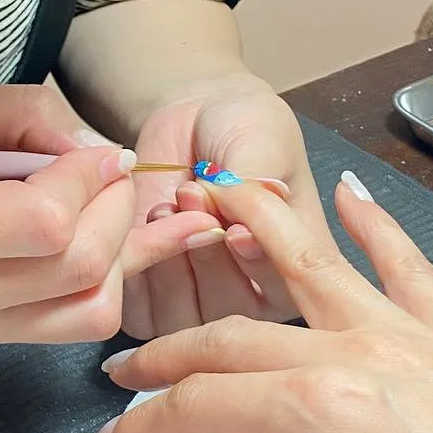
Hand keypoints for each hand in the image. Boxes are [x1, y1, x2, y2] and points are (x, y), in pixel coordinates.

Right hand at [0, 84, 216, 346]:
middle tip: (108, 170)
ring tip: (104, 206)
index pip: (45, 221)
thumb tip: (97, 153)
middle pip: (79, 264)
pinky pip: (79, 325)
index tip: (93, 149)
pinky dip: (112, 280)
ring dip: (122, 251)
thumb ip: (21, 117)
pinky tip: (120, 242)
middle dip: (115, 207)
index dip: (87, 177)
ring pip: (94, 307)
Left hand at [124, 73, 323, 337]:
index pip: (281, 291)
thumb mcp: (263, 143)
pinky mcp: (151, 303)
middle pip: (228, 309)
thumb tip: (261, 209)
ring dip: (167, 257)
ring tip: (166, 206)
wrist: (190, 118)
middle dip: (205, 252)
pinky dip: (135, 262)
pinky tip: (142, 223)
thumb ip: (260, 182)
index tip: (235, 226)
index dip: (254, 261)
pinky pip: (137, 307)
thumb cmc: (242, 130)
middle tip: (193, 194)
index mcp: (297, 272)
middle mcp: (252, 298)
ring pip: (180, 314)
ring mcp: (199, 306)